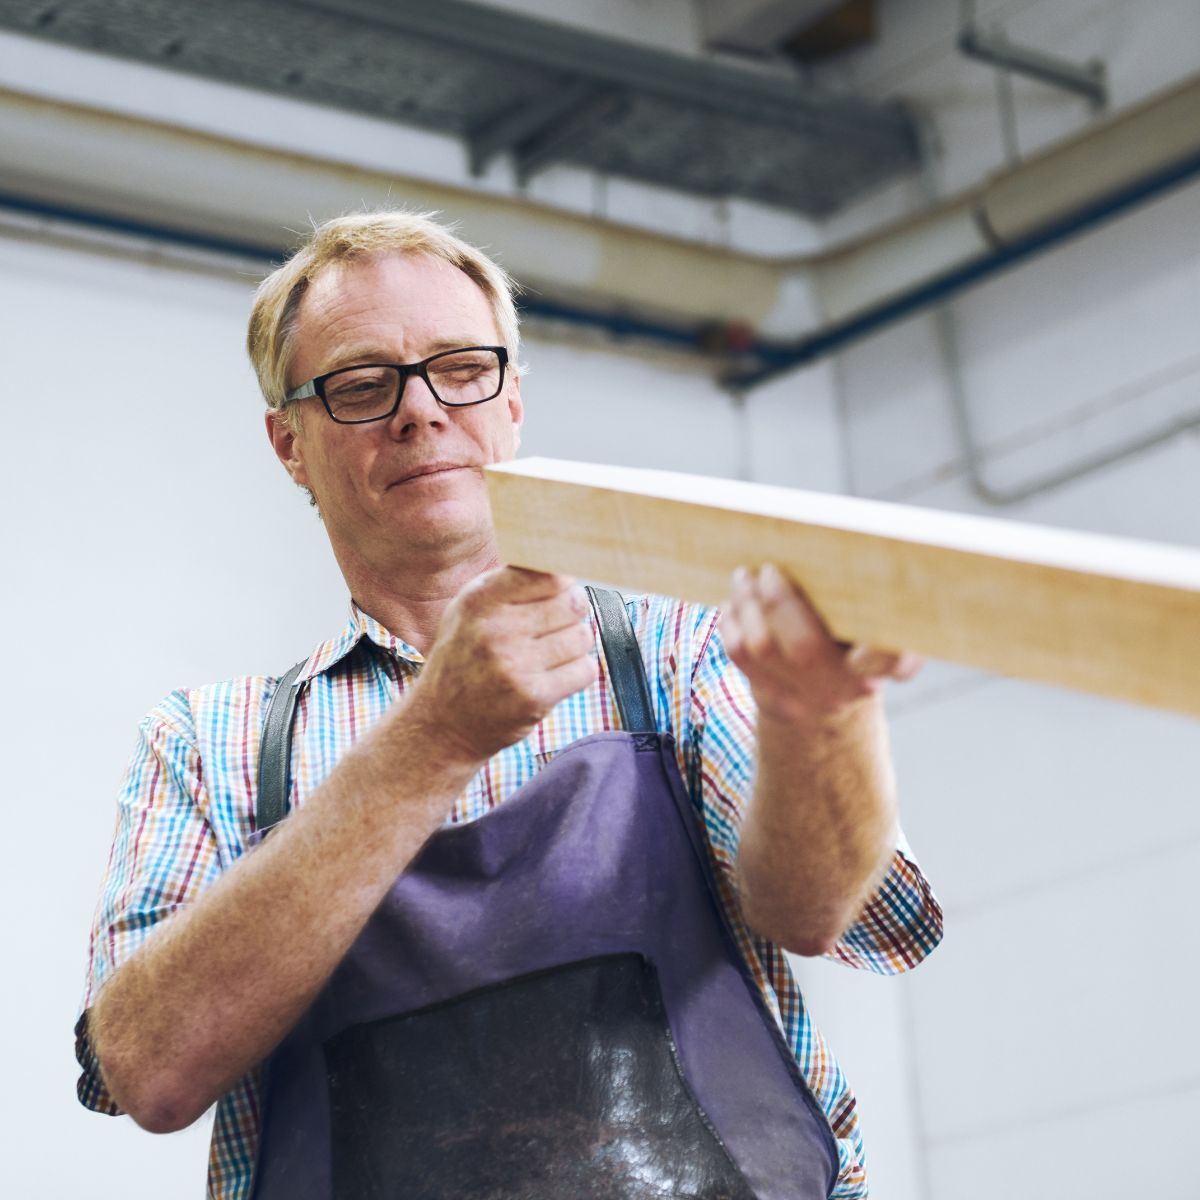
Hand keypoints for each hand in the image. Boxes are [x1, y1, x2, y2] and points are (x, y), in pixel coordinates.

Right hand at [409, 566, 597, 763]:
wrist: (442, 723)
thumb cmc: (462, 660)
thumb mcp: (469, 610)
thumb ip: (509, 583)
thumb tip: (561, 564)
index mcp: (480, 599)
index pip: (548, 573)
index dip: (561, 584)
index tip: (557, 594)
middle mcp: (496, 629)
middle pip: (573, 602)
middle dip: (569, 615)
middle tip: (552, 629)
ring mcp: (515, 665)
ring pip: (582, 637)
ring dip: (573, 646)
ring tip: (549, 656)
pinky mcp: (534, 697)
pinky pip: (585, 670)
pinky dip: (575, 673)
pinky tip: (552, 677)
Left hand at [720, 564, 920, 725]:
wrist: (830, 703)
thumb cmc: (855, 637)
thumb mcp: (872, 618)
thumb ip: (863, 587)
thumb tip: (827, 532)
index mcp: (887, 659)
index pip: (894, 661)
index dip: (878, 656)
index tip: (855, 642)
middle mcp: (852, 685)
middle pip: (803, 647)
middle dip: (777, 601)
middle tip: (769, 569)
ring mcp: (812, 700)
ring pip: (763, 647)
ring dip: (747, 604)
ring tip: (744, 577)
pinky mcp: (777, 702)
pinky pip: (741, 658)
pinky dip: (731, 624)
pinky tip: (734, 606)